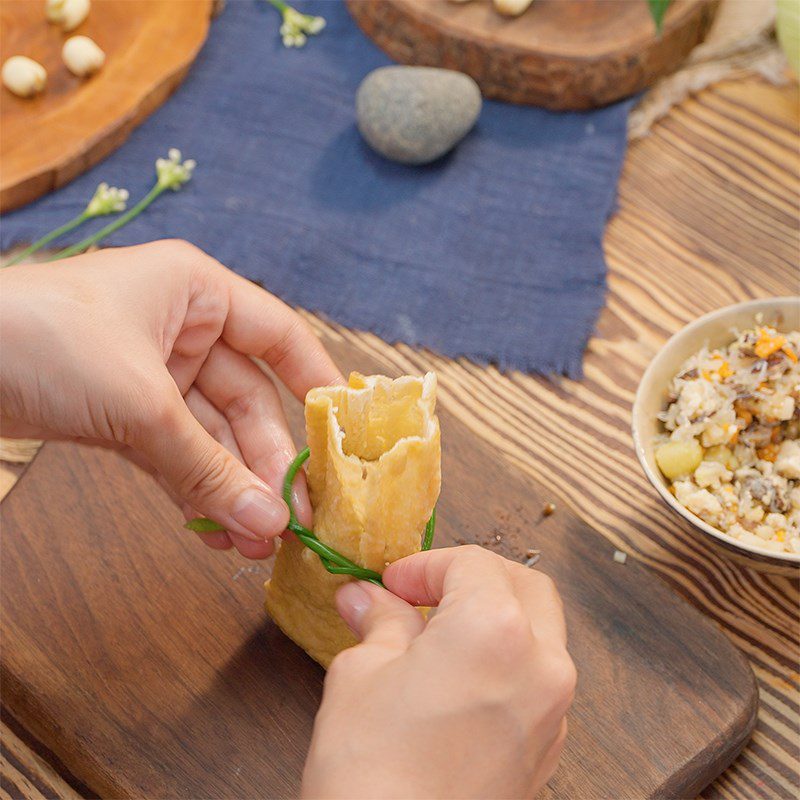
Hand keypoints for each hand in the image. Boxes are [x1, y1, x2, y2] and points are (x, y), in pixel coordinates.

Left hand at [0, 240, 341, 557]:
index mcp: (197, 292)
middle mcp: (181, 328)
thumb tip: (269, 524)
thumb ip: (208, 466)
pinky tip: (215, 531)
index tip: (346, 434)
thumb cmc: (41, 340)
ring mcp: (151, 373)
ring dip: (232, 487)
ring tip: (255, 541)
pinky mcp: (121, 413)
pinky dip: (193, 491)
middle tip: (289, 519)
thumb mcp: (140, 403)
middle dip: (266, 463)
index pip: (279, 337)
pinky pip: (174, 455)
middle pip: (248, 401)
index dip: (317, 383)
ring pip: (212, 436)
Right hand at [303, 545, 575, 798]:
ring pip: (539, 632)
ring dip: (495, 616)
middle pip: (525, 585)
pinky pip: (538, 679)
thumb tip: (367, 598)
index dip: (425, 565)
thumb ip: (378, 623)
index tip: (392, 583)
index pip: (471, 562)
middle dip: (474, 576)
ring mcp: (553, 710)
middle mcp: (540, 664)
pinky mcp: (547, 749)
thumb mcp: (361, 675)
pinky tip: (458, 678)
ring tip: (437, 634)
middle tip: (424, 592)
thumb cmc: (373, 775)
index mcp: (495, 628)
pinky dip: (506, 660)